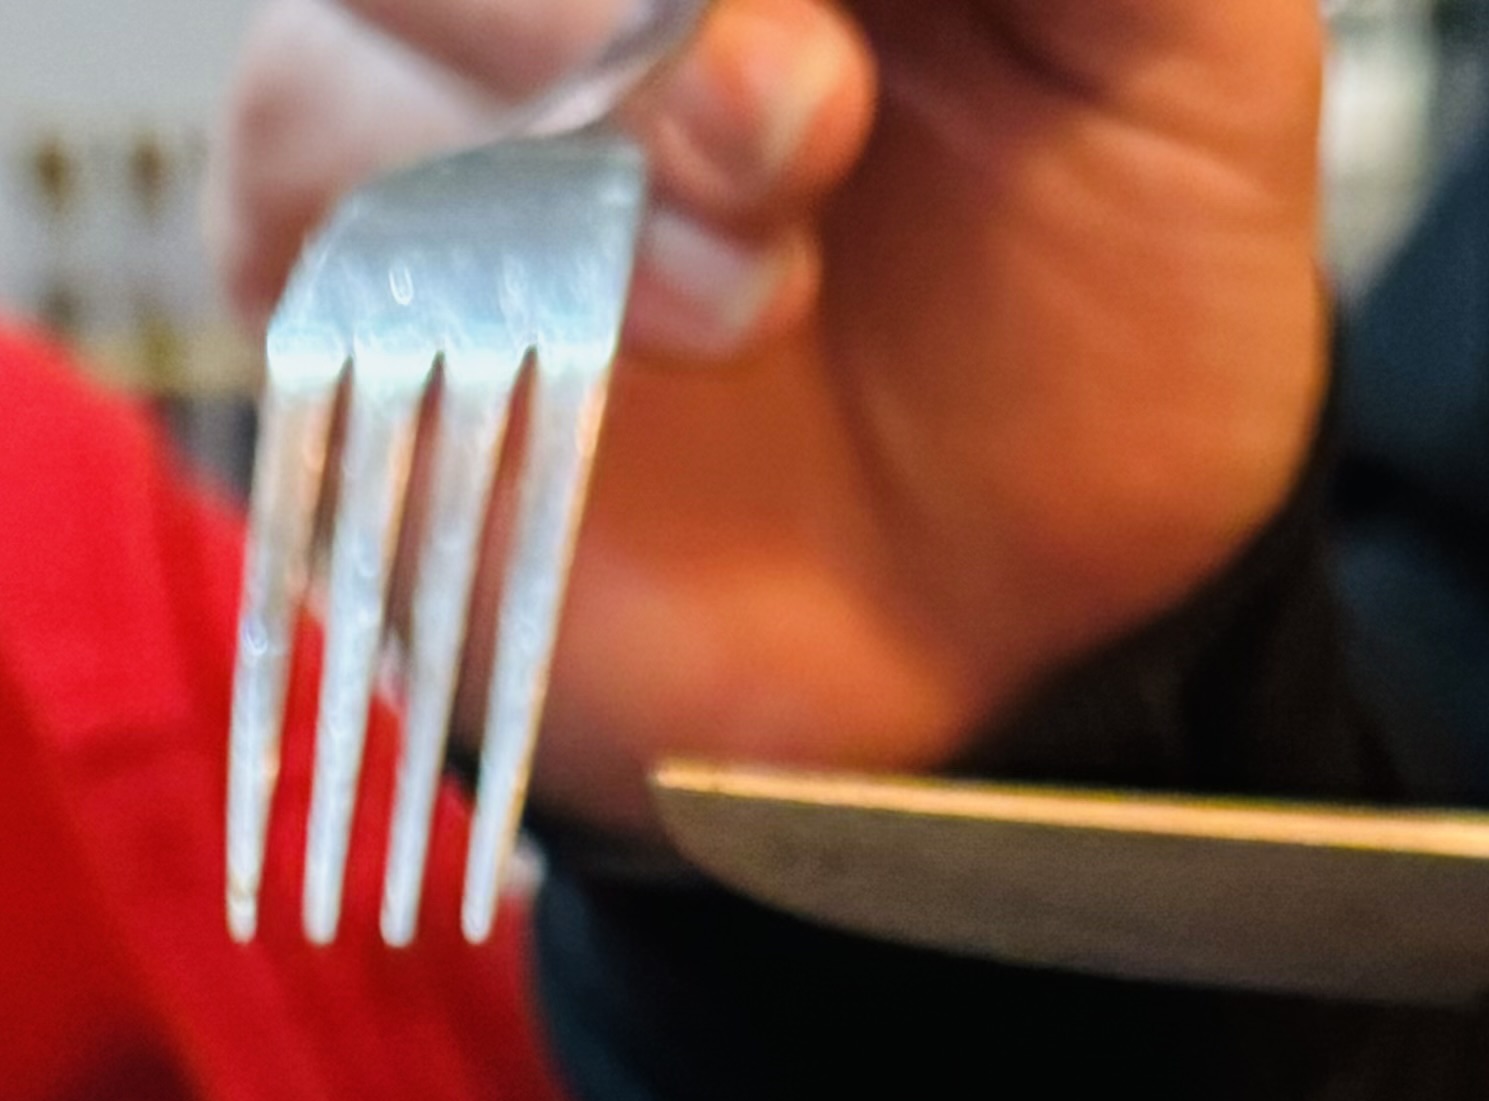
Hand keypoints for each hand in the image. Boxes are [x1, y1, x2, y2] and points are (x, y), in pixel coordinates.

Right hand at [217, 0, 1326, 823]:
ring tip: (775, 254)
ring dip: (584, 95)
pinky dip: (500, 235)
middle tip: (810, 113)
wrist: (1044, 647)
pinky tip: (678, 328)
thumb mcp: (1182, 48)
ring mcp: (439, 73)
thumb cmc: (1104, 333)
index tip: (856, 37)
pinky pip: (306, 160)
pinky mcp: (345, 269)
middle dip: (639, 0)